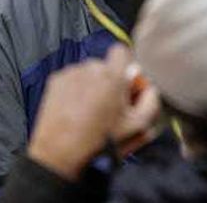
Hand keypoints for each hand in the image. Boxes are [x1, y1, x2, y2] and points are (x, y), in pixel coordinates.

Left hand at [27, 45, 159, 181]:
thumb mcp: (138, 126)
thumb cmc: (99, 142)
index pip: (122, 50)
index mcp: (113, 76)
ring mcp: (71, 73)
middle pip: (106, 65)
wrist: (59, 155)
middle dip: (110, 80)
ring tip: (89, 110)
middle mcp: (91, 68)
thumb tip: (149, 88)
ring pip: (88, 72)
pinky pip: (72, 78)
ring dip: (92, 85)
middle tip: (109, 105)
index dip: (126, 66)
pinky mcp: (54, 81)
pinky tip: (75, 109)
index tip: (126, 85)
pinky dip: (75, 90)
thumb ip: (151, 101)